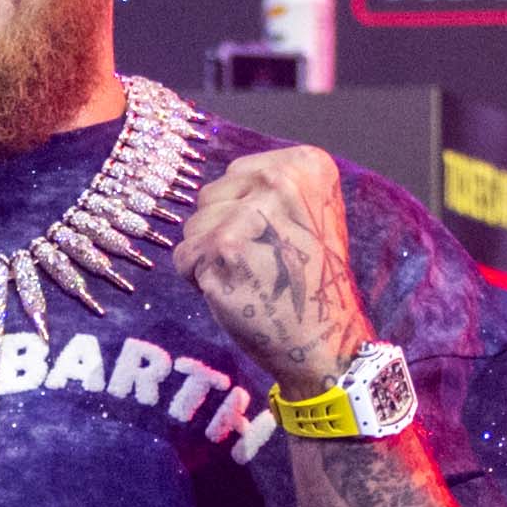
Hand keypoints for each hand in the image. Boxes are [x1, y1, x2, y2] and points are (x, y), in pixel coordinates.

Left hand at [174, 146, 378, 396]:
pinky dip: (198, 280)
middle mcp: (279, 182)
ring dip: (210, 255)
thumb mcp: (309, 215)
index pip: (238, 173)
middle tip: (261, 260)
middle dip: (223, 228)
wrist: (323, 339)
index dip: (245, 209)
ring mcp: (249, 216)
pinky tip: (234, 291)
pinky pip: (183, 257)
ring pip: (194, 225)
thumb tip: (223, 185)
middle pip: (212, 194)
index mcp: (305, 166)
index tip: (275, 237)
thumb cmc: (311, 282)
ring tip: (248, 276)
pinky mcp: (222, 249)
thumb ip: (269, 189)